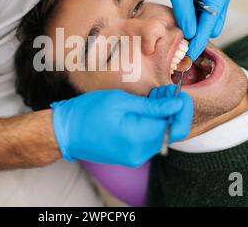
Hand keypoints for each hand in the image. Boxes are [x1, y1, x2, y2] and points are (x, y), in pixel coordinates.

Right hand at [50, 88, 191, 166]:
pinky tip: (144, 109)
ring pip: (160, 135)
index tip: (179, 93)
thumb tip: (177, 104)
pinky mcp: (129, 155)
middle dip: (172, 110)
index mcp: (138, 138)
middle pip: (170, 132)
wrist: (65, 132)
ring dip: (162, 116)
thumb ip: (152, 105)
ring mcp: (135, 156)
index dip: (182, 109)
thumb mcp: (120, 101)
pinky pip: (148, 140)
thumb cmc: (88, 112)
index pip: (175, 126)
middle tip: (165, 90)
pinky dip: (151, 124)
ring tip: (153, 96)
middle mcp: (140, 152)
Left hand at [140, 0, 231, 60]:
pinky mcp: (200, 0)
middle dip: (198, 38)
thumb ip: (185, 12)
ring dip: (193, 31)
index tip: (190, 56)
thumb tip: (190, 34)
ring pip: (204, 24)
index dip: (200, 40)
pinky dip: (189, 24)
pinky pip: (197, 18)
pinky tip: (179, 30)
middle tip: (181, 51)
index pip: (211, 23)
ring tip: (178, 42)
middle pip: (211, 26)